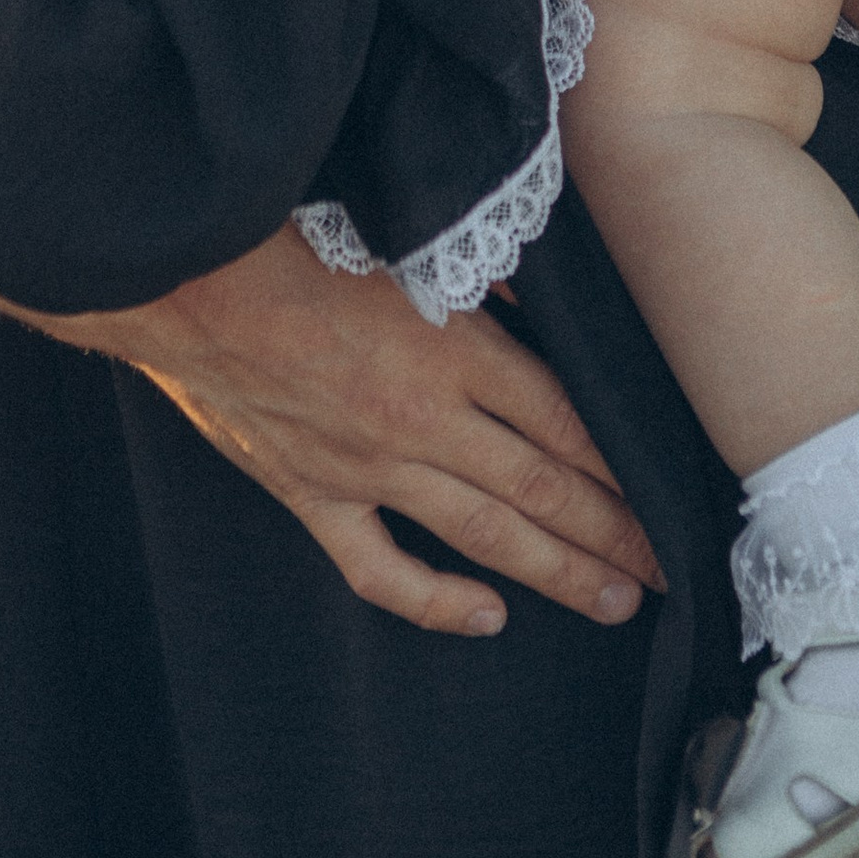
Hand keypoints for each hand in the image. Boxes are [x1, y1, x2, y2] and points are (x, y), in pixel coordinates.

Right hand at [82, 227, 661, 638]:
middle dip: (614, 535)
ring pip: (484, 537)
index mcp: (454, 350)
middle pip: (543, 491)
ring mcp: (368, 468)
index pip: (565, 423)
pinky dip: (437, 602)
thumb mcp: (408, 241)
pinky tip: (487, 616)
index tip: (668, 492)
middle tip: (670, 570)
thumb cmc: (297, 241)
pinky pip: (382, 571)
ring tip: (616, 599)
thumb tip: (540, 303)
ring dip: (557, 573)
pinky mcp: (314, 495)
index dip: (621, 467)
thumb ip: (480, 278)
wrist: (188, 279)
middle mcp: (423, 419)